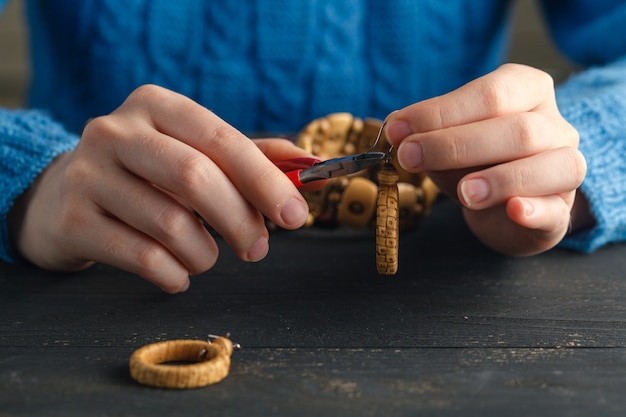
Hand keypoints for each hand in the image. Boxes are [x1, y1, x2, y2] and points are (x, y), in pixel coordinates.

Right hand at [9, 85, 311, 292]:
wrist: (62, 197)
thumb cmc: (147, 176)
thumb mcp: (193, 153)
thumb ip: (251, 158)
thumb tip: (312, 166)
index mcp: (155, 106)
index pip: (221, 138)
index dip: (264, 180)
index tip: (295, 215)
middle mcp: (115, 132)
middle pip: (195, 178)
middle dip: (240, 221)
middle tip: (257, 249)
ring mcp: (87, 175)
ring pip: (170, 223)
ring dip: (205, 254)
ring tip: (206, 258)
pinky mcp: (72, 220)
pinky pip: (142, 257)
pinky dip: (175, 275)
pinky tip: (178, 274)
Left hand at [385, 64, 586, 255]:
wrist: (500, 209)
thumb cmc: (474, 163)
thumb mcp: (445, 141)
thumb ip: (425, 132)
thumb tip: (395, 126)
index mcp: (526, 92)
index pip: (491, 94)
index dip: (441, 111)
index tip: (398, 130)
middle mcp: (554, 126)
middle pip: (519, 129)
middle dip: (456, 144)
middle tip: (410, 158)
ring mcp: (565, 168)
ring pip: (551, 164)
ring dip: (500, 178)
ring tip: (463, 192)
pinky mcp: (561, 212)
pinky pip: (556, 210)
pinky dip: (534, 210)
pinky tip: (513, 210)